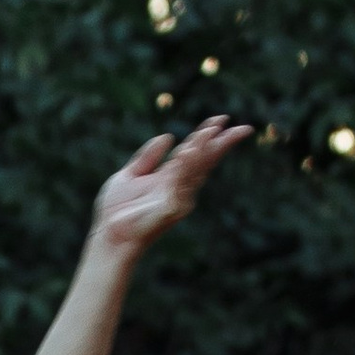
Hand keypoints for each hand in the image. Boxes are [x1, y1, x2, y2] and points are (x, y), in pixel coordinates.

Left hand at [88, 115, 254, 259]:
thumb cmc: (117, 210)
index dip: (207, 135)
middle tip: (244, 128)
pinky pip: (180, 182)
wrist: (110, 235)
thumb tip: (168, 136)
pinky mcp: (172, 208)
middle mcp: (180, 187)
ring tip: (211, 129)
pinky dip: (185, 166)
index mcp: (171, 177)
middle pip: (206, 160)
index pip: (195, 153)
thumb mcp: (130, 175)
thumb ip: (148, 157)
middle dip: (223, 143)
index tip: (221, 120)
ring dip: (203, 148)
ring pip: (195, 168)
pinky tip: (187, 150)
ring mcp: (179, 198)